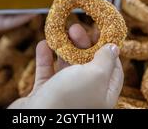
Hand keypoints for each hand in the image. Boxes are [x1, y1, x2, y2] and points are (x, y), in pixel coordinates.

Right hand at [9, 24, 123, 108]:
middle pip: (89, 65)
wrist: (34, 121)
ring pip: (67, 67)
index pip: (113, 70)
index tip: (101, 32)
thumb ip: (105, 60)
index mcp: (103, 95)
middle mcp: (86, 97)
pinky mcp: (45, 95)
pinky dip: (45, 57)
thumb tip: (114, 48)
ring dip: (64, 47)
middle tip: (76, 27)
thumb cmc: (69, 99)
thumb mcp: (95, 75)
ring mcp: (64, 97)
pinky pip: (47, 73)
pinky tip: (43, 44)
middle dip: (83, 44)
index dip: (108, 50)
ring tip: (62, 31)